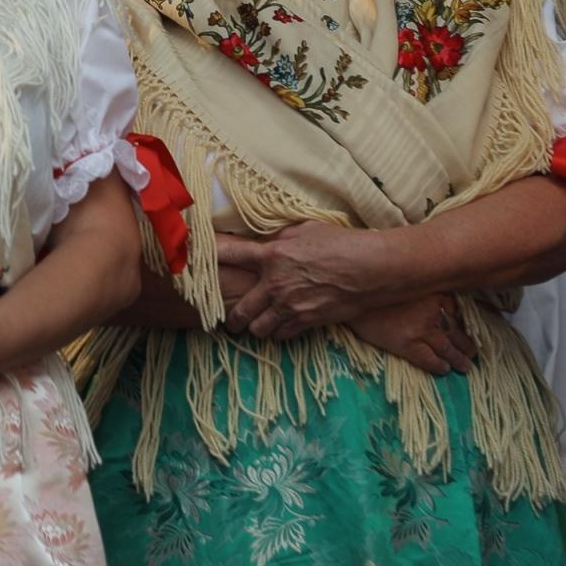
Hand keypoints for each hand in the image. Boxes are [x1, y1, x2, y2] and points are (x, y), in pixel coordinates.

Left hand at [216, 224, 390, 339]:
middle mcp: (275, 285)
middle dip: (230, 317)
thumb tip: (265, 240)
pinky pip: (281, 336)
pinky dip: (278, 333)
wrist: (372, 269)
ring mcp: (291, 307)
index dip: (209, 256)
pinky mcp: (307, 322)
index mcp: (272, 256)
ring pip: (258, 328)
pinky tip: (280, 326)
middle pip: (239, 309)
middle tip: (228, 318)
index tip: (193, 257)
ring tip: (255, 323)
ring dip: (255, 326)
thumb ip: (279, 237)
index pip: (230, 254)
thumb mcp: (305, 229)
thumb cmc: (341, 243)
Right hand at [347, 294, 476, 374]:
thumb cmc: (379, 288)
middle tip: (474, 353)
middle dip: (467, 344)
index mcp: (435, 294)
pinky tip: (445, 369)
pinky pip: (430, 360)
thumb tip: (442, 301)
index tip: (469, 329)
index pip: (457, 310)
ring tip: (466, 366)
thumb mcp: (407, 282)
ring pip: (448, 348)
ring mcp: (422, 330)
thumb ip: (425, 288)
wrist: (353, 297)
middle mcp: (433, 313)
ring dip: (459, 359)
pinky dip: (439, 366)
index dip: (464, 322)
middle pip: (457, 331)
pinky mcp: (408, 345)